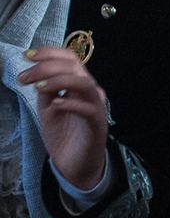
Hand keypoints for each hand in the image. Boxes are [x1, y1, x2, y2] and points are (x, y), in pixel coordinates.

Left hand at [19, 47, 109, 191]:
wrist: (74, 164)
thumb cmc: (63, 135)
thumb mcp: (48, 108)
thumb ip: (46, 91)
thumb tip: (38, 75)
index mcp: (79, 84)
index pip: (69, 59)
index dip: (49, 53)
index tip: (27, 55)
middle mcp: (90, 90)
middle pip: (75, 67)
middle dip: (46, 67)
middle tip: (23, 77)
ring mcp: (96, 106)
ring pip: (84, 83)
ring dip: (58, 80)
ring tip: (37, 87)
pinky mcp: (97, 123)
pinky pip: (87, 108)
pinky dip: (70, 103)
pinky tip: (54, 104)